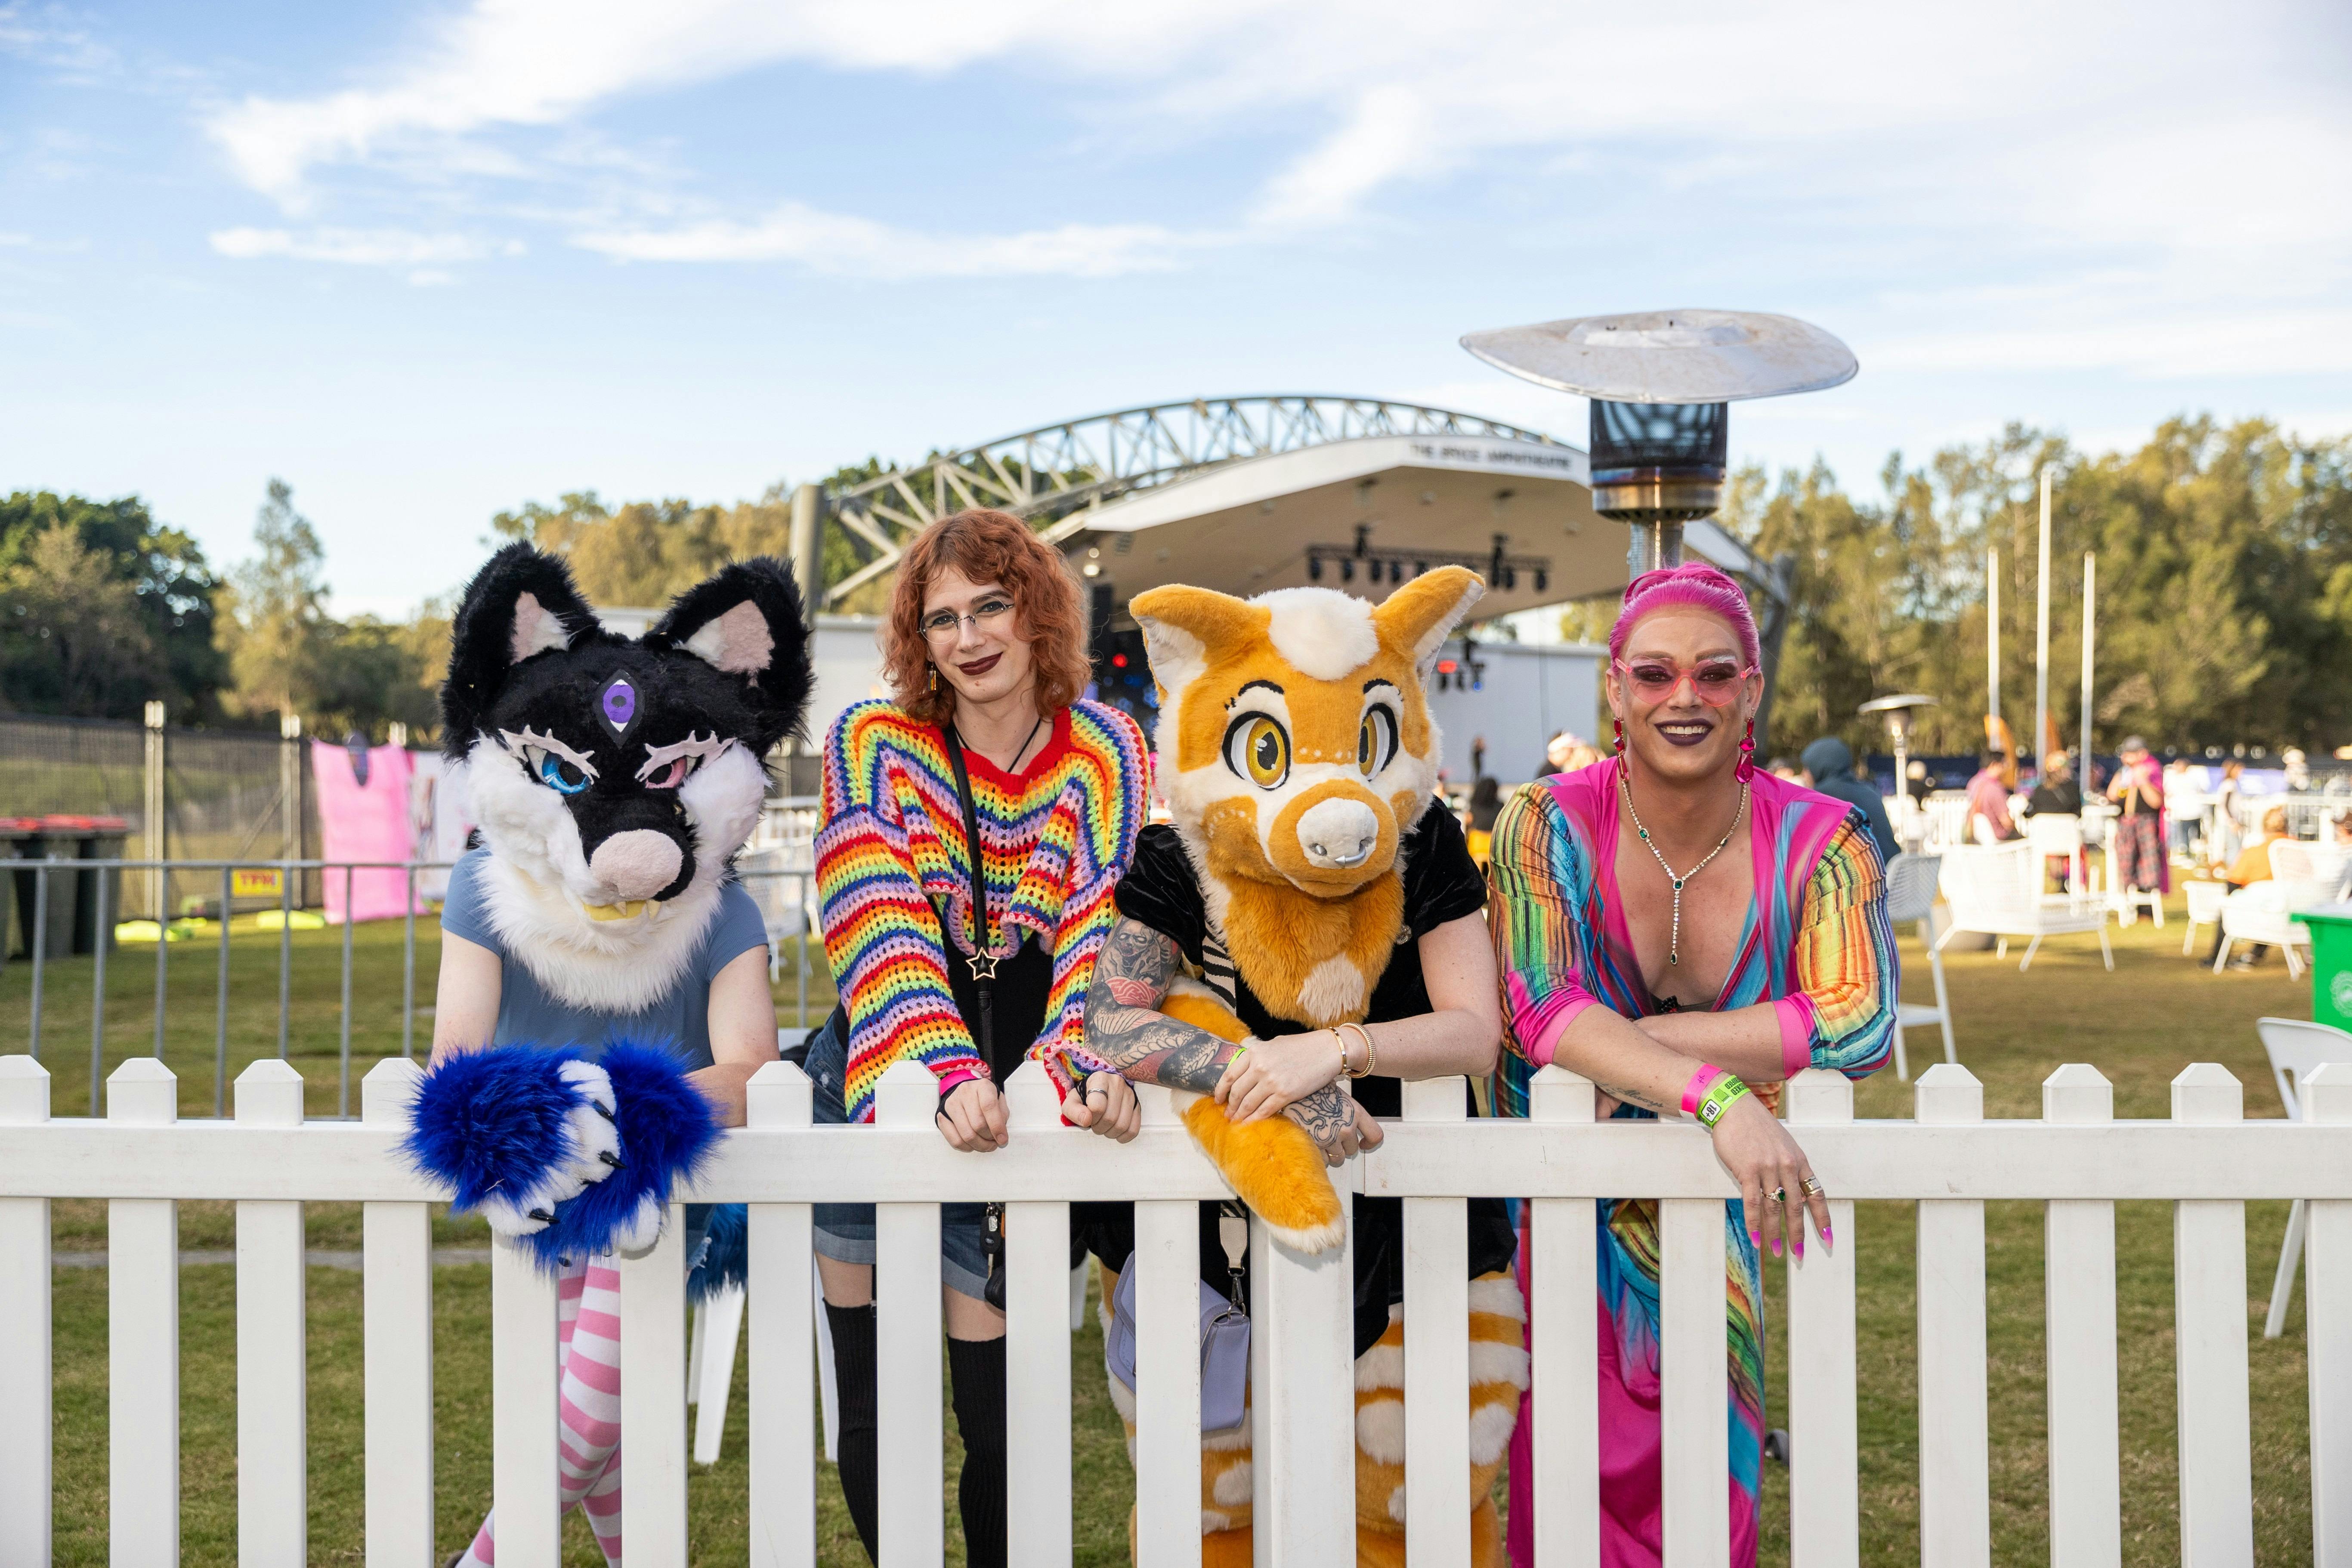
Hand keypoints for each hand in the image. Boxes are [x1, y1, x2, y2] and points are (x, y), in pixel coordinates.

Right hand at [936, 1078, 1008, 1151]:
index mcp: (982, 1086)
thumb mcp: (999, 1100)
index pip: (989, 1106)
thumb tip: (1000, 1136)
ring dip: (979, 1145)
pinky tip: (973, 1145)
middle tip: (994, 1142)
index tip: (1002, 1139)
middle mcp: (965, 1092)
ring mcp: (951, 1104)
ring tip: (986, 1145)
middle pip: (977, 1124)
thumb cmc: (984, 1097)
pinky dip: (966, 1147)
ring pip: (966, 1135)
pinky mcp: (942, 1115)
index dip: (997, 1126)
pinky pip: (954, 1139)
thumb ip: (1002, 1116)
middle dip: (989, 1139)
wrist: (966, 1092)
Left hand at [1061, 1071, 1139, 1141]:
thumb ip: (1073, 1110)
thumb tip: (1086, 1120)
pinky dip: (1123, 1136)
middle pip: (1110, 1118)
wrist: (1099, 1089)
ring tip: (1104, 1127)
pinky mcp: (1137, 1105)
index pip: (1097, 1106)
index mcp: (1100, 1079)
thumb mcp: (1072, 1101)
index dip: (1090, 1118)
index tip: (1087, 1118)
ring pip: (1122, 1125)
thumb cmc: (1085, 1095)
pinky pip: (1134, 1128)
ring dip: (1110, 1133)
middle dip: (1099, 1128)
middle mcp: (1117, 1083)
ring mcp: (1129, 1094)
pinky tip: (1115, 1133)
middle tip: (1094, 1124)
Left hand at [1215, 1032, 1342, 1122]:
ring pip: (1248, 1104)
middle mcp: (1260, 1067)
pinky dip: (1255, 1119)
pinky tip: (1251, 1123)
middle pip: (1237, 1092)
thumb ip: (1257, 1056)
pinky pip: (1265, 1110)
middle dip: (1230, 1106)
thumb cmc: (1302, 1046)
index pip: (1229, 1075)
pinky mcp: (1285, 1094)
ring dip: (1240, 1115)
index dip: (1220, 1090)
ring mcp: (1272, 1082)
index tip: (1218, 1099)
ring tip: (1236, 1121)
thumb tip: (1244, 1068)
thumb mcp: (1273, 1045)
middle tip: (1227, 1115)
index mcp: (1255, 1053)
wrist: (1327, 1050)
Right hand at [1283, 1088, 1386, 1166]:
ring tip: (1320, 1141)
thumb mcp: (1335, 1093)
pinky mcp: (1317, 1147)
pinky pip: (1323, 1161)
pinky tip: (1311, 1144)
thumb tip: (1349, 1114)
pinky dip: (1318, 1157)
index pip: (1375, 1135)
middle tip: (1331, 1138)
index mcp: (1355, 1112)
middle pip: (1352, 1150)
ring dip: (1330, 1154)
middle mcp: (1346, 1127)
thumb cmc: (1311, 1090)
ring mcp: (1332, 1138)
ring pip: (1338, 1158)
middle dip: (1343, 1147)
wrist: (1290, 1092)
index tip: (1364, 1145)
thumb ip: (1346, 1107)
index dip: (1370, 1143)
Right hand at [1705, 1093, 1830, 1259]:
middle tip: (1798, 1255)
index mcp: (1799, 1160)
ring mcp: (1768, 1168)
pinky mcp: (1747, 1170)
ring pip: (1775, 1208)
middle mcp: (1787, 1165)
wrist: (1734, 1107)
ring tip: (1775, 1252)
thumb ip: (1788, 1167)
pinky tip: (1756, 1239)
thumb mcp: (1782, 1144)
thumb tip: (1789, 1194)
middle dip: (1798, 1233)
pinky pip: (1752, 1203)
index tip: (1827, 1238)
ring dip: (1775, 1233)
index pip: (1816, 1195)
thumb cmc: (1756, 1127)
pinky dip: (1755, 1224)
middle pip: (1797, 1207)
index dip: (1822, 1218)